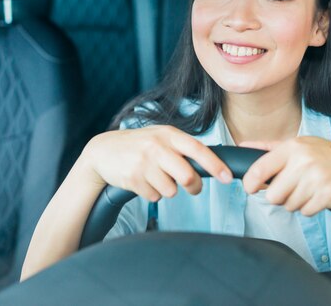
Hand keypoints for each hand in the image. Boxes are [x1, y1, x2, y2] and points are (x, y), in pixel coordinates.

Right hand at [78, 125, 232, 201]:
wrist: (103, 151)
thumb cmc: (139, 145)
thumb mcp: (160, 137)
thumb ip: (182, 148)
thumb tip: (212, 164)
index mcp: (168, 134)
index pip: (197, 149)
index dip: (215, 165)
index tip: (227, 178)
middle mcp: (156, 146)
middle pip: (187, 176)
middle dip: (194, 186)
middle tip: (193, 188)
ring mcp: (143, 163)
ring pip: (171, 190)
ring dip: (167, 189)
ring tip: (155, 177)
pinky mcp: (133, 178)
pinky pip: (154, 197)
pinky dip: (152, 194)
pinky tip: (142, 181)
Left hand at [241, 137, 330, 215]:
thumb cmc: (328, 155)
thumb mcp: (301, 144)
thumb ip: (270, 147)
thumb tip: (242, 146)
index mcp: (292, 147)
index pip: (259, 169)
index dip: (250, 183)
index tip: (251, 189)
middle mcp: (303, 161)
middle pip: (272, 195)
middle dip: (280, 197)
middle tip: (292, 189)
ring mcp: (316, 178)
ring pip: (289, 205)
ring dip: (297, 202)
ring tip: (310, 189)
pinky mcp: (328, 195)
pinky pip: (306, 212)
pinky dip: (311, 208)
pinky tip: (320, 196)